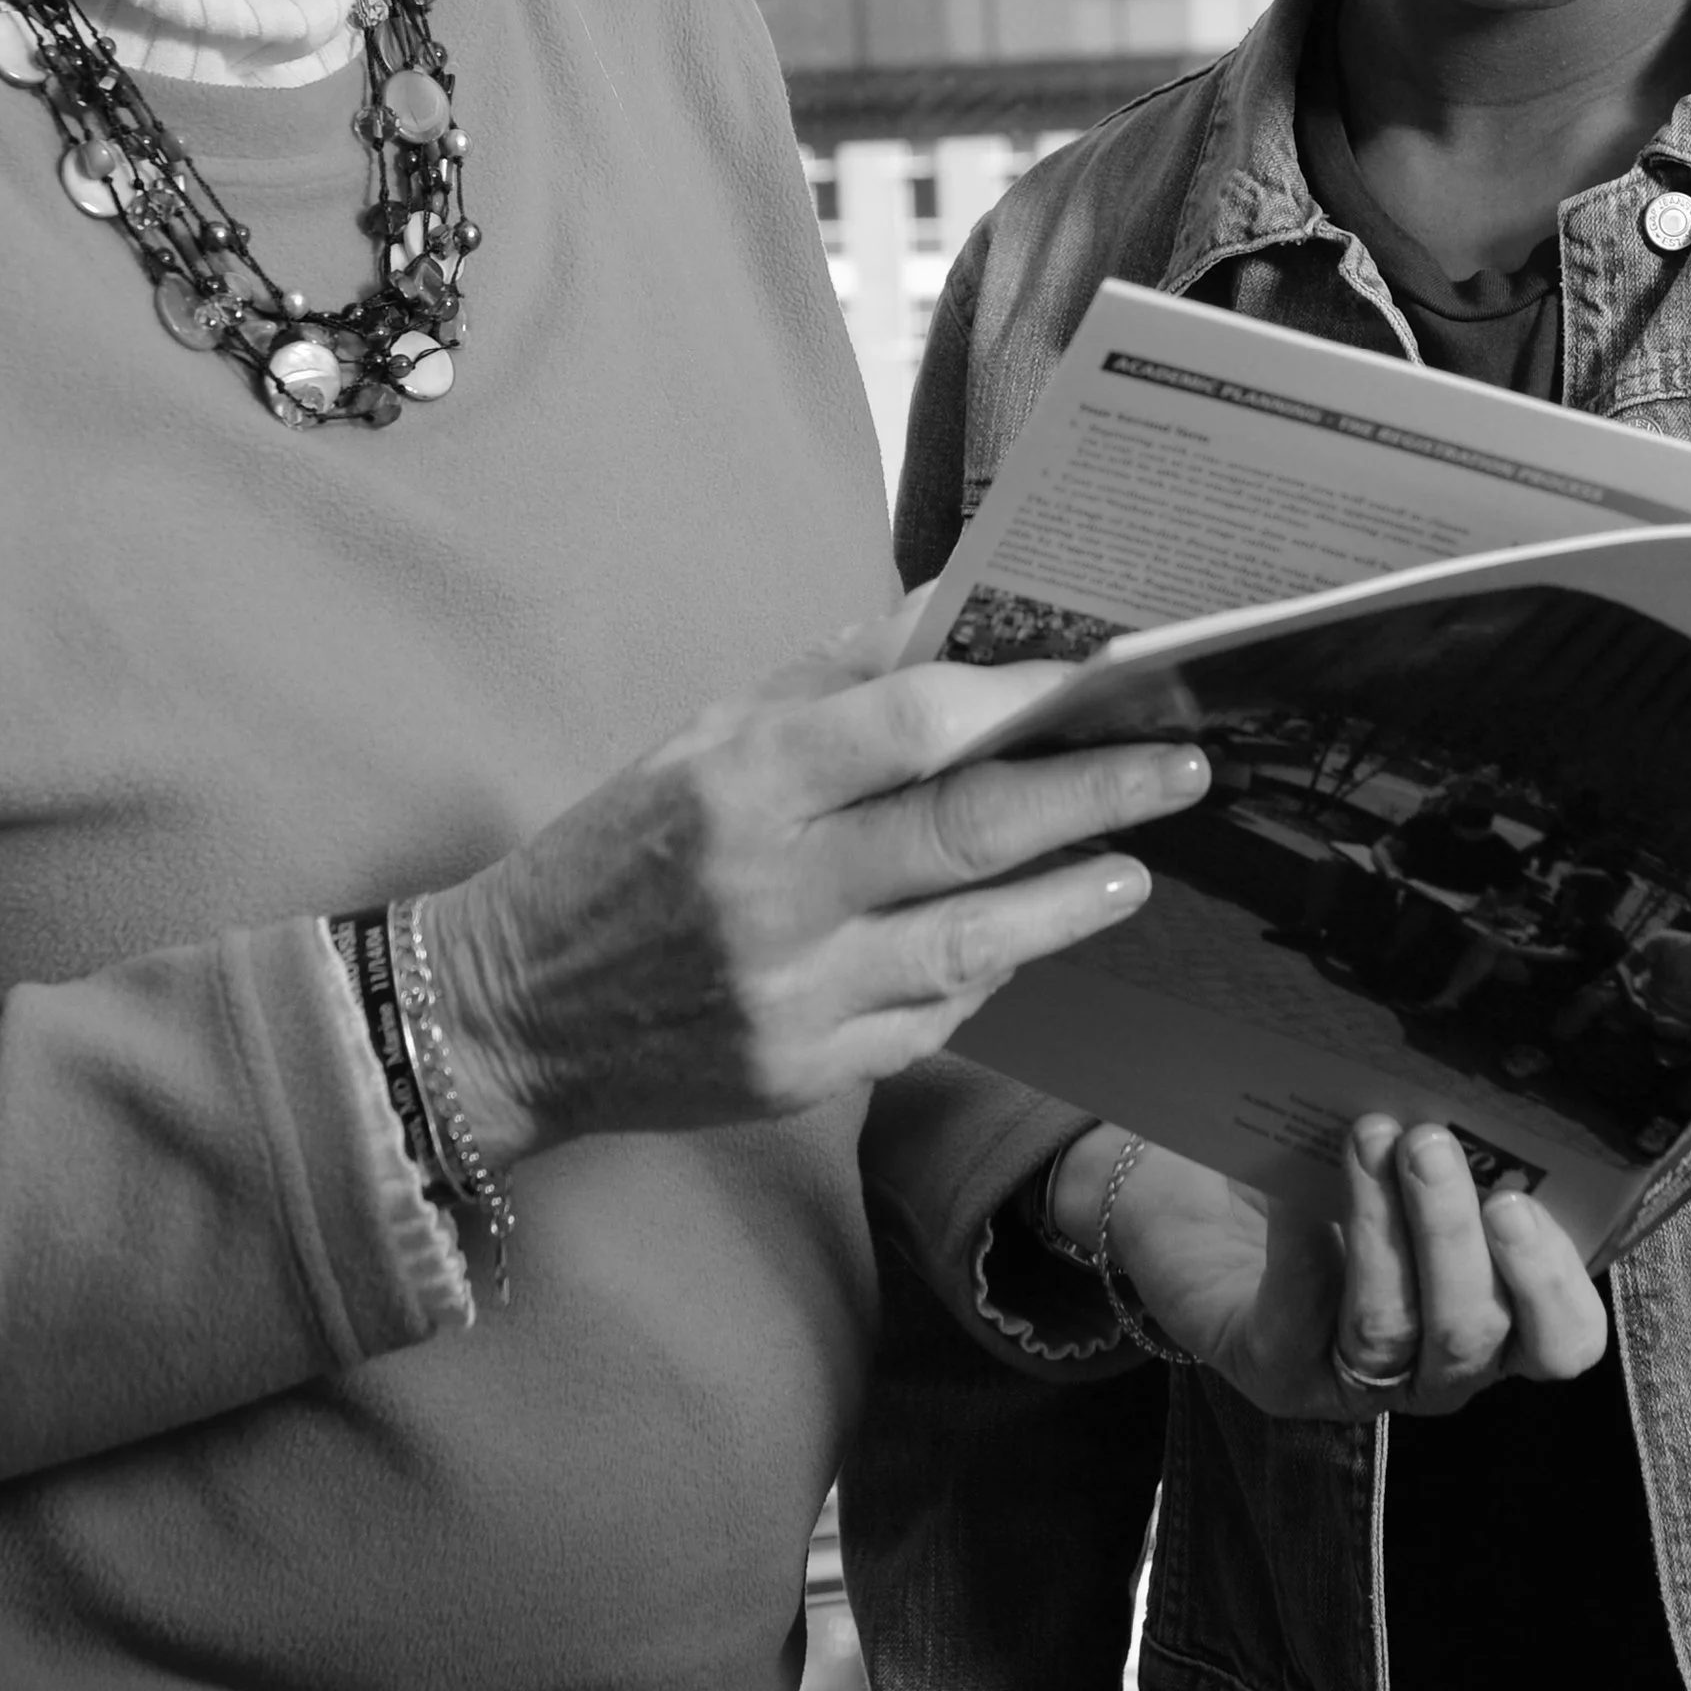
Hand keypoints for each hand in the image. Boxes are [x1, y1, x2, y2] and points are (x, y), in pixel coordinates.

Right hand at [427, 591, 1210, 1158]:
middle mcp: (771, 889)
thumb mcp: (703, 738)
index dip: (1019, 698)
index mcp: (740, 783)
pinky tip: (1030, 940)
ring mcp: (792, 994)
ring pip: (972, 943)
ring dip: (1071, 902)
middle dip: (1093, 795)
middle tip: (1180, 769)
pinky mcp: (803, 1075)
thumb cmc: (620, 852)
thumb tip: (955, 615)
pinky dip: (988, 973)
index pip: (907, 724)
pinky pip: (931, 1020)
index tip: (1107, 680)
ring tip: (1136, 869)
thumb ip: (832, 681)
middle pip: (966, 831)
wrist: (510, 1015)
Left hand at [1054, 1115, 1605, 1419]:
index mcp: (1497, 1317)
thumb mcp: (1402, 1155)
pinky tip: (1293, 1193)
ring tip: (1368, 1137)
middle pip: (1473, 1334)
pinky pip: (1297, 1323)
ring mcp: (1355, 1380)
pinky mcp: (1277, 1372)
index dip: (1553, 1282)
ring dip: (1384, 1233)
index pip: (1562, 1338)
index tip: (1521, 1200)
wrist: (1201, 1198)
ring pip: (1393, 1332)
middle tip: (1429, 1142)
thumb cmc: (1324, 1167)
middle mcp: (1436, 1365)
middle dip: (1454, 1236)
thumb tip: (1475, 1081)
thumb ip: (1451, 1143)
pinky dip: (1300, 1249)